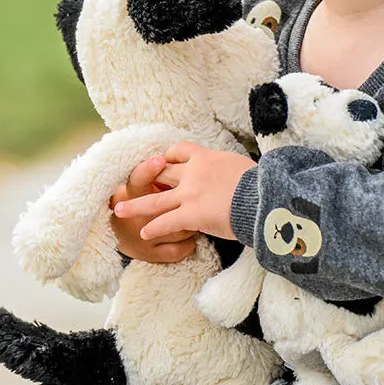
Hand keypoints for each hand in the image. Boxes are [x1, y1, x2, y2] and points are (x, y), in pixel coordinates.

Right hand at [109, 154, 196, 263]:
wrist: (114, 234)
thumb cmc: (136, 201)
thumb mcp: (137, 186)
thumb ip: (156, 177)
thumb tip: (175, 162)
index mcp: (130, 192)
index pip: (139, 179)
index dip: (149, 169)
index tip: (160, 160)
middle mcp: (135, 215)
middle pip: (159, 206)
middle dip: (178, 204)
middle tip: (192, 196)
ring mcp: (142, 237)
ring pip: (177, 229)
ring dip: (191, 223)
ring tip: (196, 217)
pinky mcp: (151, 254)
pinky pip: (179, 250)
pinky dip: (189, 244)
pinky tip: (191, 238)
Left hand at [113, 142, 255, 241]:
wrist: (264, 197)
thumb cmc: (261, 182)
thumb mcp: (242, 165)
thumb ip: (229, 168)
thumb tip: (234, 172)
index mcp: (206, 157)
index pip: (179, 151)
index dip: (166, 157)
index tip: (160, 162)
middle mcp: (193, 173)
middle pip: (162, 173)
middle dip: (145, 178)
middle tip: (130, 184)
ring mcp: (190, 194)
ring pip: (155, 199)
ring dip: (135, 205)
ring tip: (118, 210)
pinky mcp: (192, 215)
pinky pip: (166, 222)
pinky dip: (153, 228)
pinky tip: (144, 233)